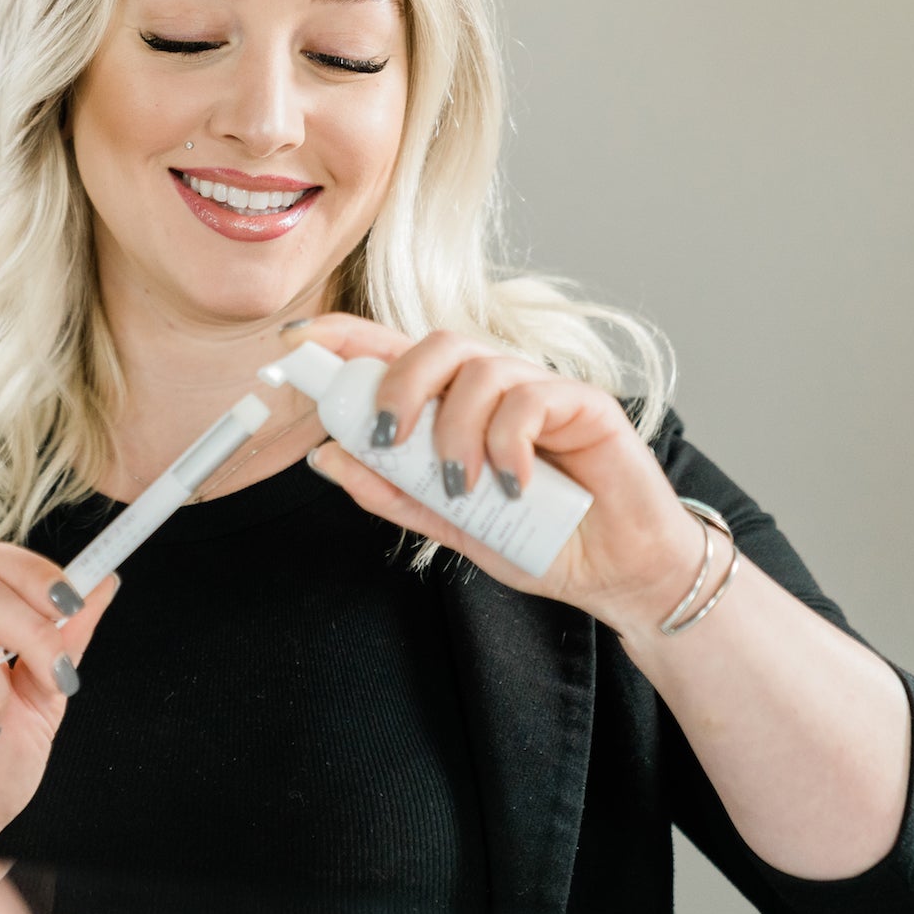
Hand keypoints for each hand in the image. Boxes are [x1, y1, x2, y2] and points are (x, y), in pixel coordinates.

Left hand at [292, 313, 699, 632]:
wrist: (616, 576)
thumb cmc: (540, 540)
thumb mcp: (447, 523)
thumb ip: (390, 490)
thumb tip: (325, 455)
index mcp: (455, 406)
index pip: (394, 351)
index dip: (344, 337)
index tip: (296, 343)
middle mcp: (494, 387)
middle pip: (433, 345)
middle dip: (396, 386)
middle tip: (387, 439)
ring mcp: (539, 390)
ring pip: (478, 369)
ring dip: (455, 431)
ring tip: (463, 487)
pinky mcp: (585, 404)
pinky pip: (531, 399)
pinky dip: (507, 443)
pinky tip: (511, 485)